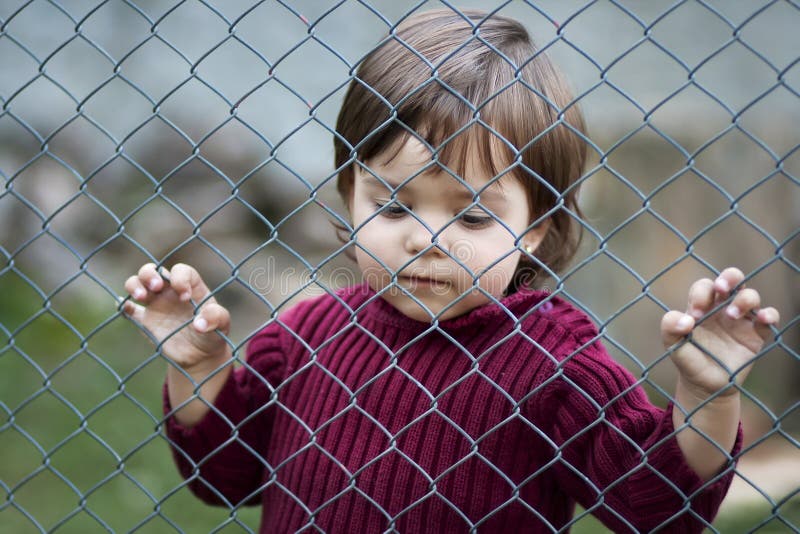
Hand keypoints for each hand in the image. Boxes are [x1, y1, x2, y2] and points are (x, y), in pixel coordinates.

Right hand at [123, 263, 230, 370]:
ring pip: (137, 283)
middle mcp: (170, 291)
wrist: (200, 355)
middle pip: (153, 270)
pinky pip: (128, 309)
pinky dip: (123, 305)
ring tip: (141, 297)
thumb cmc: (213, 334)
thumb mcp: (222, 325)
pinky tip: (125, 307)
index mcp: (191, 286)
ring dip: (134, 285)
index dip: (180, 278)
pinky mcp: (145, 321)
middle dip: (150, 274)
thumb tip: (199, 324)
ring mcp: (156, 304)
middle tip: (156, 287)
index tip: (184, 297)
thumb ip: (215, 318)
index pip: (181, 271)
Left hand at [660, 267, 779, 398]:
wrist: (705, 386)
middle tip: (721, 288)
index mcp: (702, 306)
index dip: (700, 294)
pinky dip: (769, 315)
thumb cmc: (688, 360)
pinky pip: (769, 318)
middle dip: (729, 277)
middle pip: (732, 279)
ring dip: (744, 299)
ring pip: (751, 296)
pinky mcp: (757, 335)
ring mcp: (741, 320)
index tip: (695, 316)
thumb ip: (670, 328)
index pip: (704, 287)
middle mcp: (723, 308)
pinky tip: (762, 318)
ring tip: (733, 315)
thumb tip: (685, 320)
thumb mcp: (673, 345)